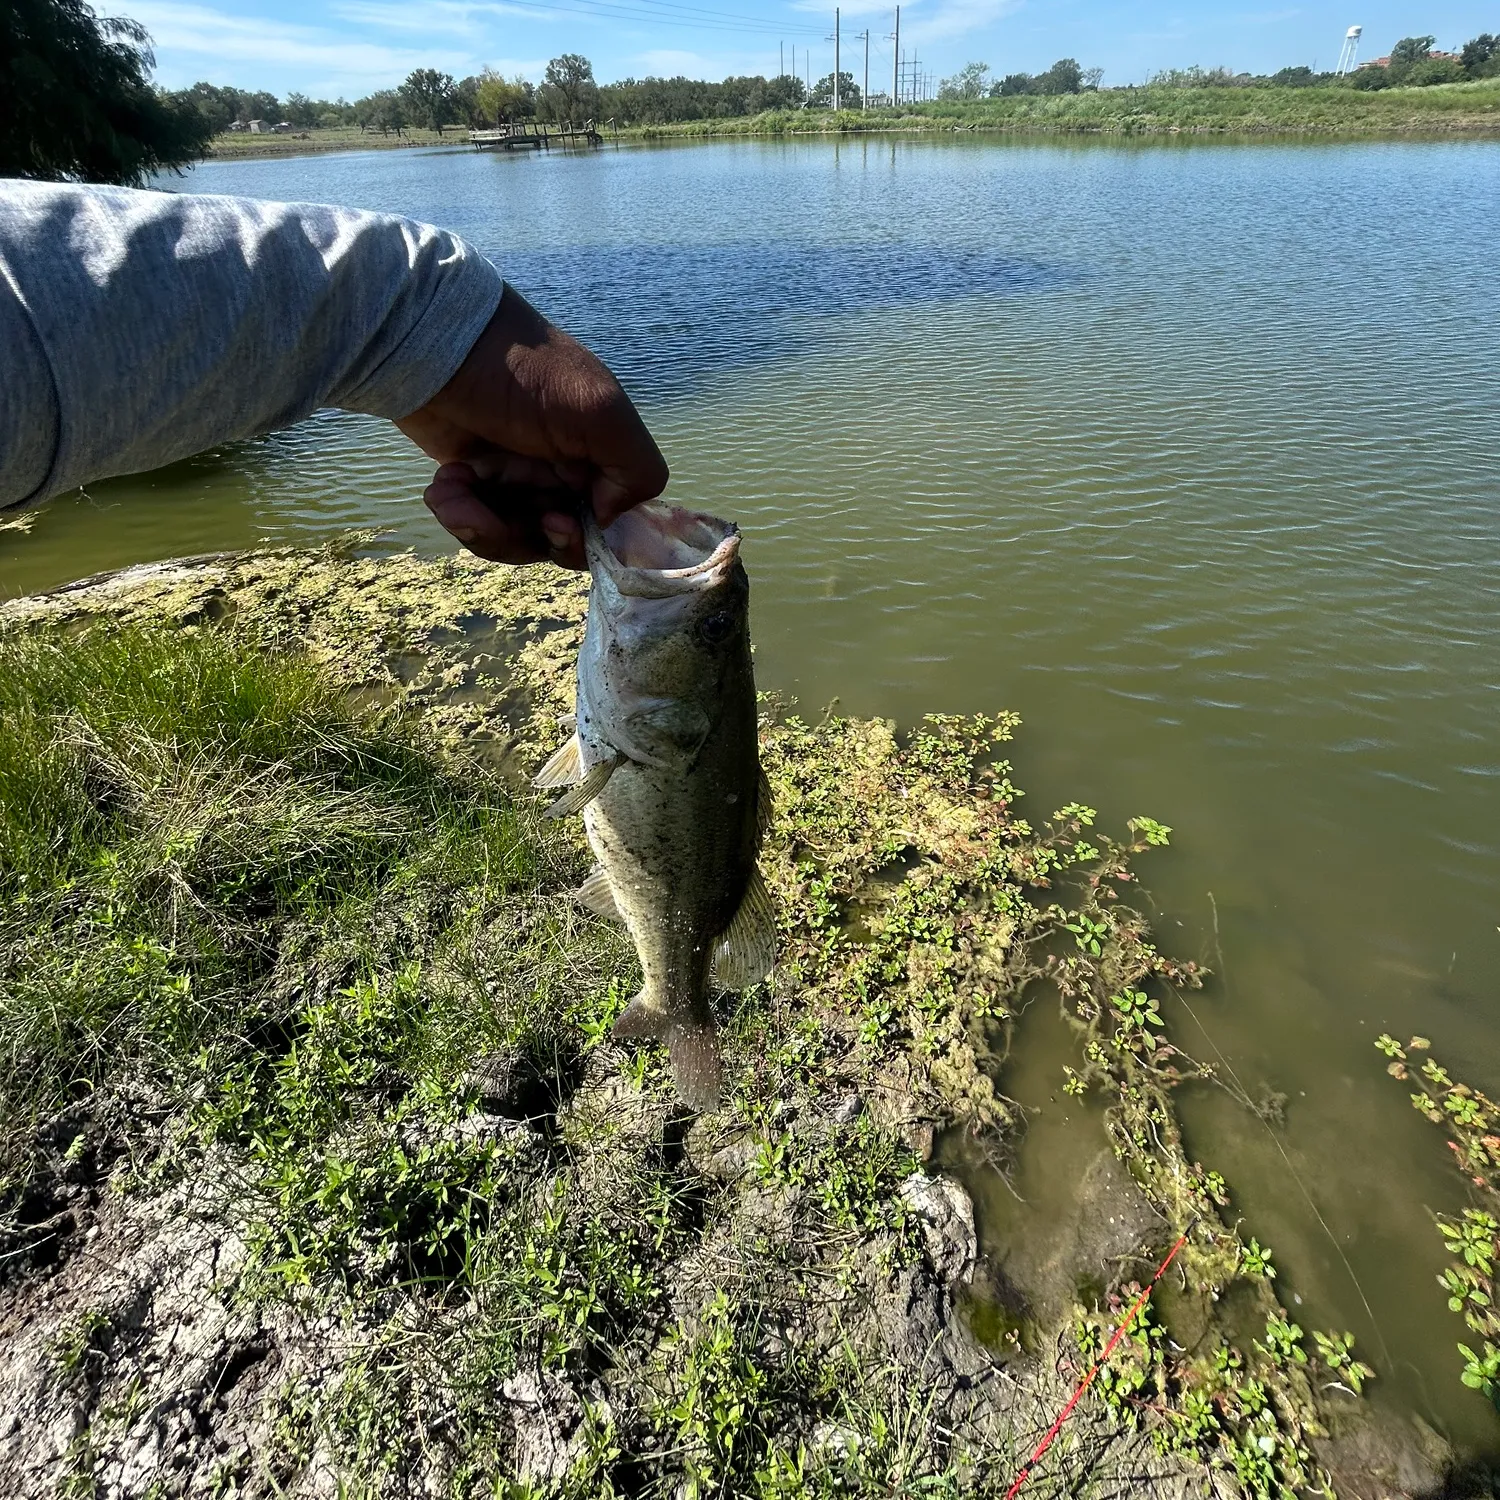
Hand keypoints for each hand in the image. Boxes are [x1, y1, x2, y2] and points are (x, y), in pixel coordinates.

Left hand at [395, 284, 667, 567]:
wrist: (434, 343)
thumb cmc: (521, 372)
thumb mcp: (599, 410)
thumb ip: (636, 467)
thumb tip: (610, 518)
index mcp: (600, 459)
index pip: (610, 527)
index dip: (583, 540)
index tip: (553, 521)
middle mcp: (564, 474)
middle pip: (557, 543)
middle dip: (524, 536)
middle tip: (494, 516)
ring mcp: (518, 480)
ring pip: (514, 540)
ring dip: (481, 528)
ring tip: (452, 488)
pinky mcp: (477, 483)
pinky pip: (476, 524)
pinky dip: (457, 512)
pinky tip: (444, 482)